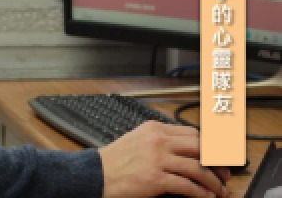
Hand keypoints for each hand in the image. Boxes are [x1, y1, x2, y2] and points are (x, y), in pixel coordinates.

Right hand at [99, 121, 229, 197]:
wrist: (96, 174)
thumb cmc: (114, 160)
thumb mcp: (137, 140)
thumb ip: (159, 140)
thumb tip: (186, 151)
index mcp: (154, 129)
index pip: (192, 133)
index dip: (210, 146)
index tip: (218, 155)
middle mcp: (158, 140)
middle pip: (200, 147)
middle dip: (216, 162)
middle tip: (224, 173)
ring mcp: (157, 159)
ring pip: (197, 168)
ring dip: (213, 181)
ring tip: (219, 190)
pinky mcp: (156, 178)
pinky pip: (187, 186)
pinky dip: (201, 193)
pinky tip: (206, 197)